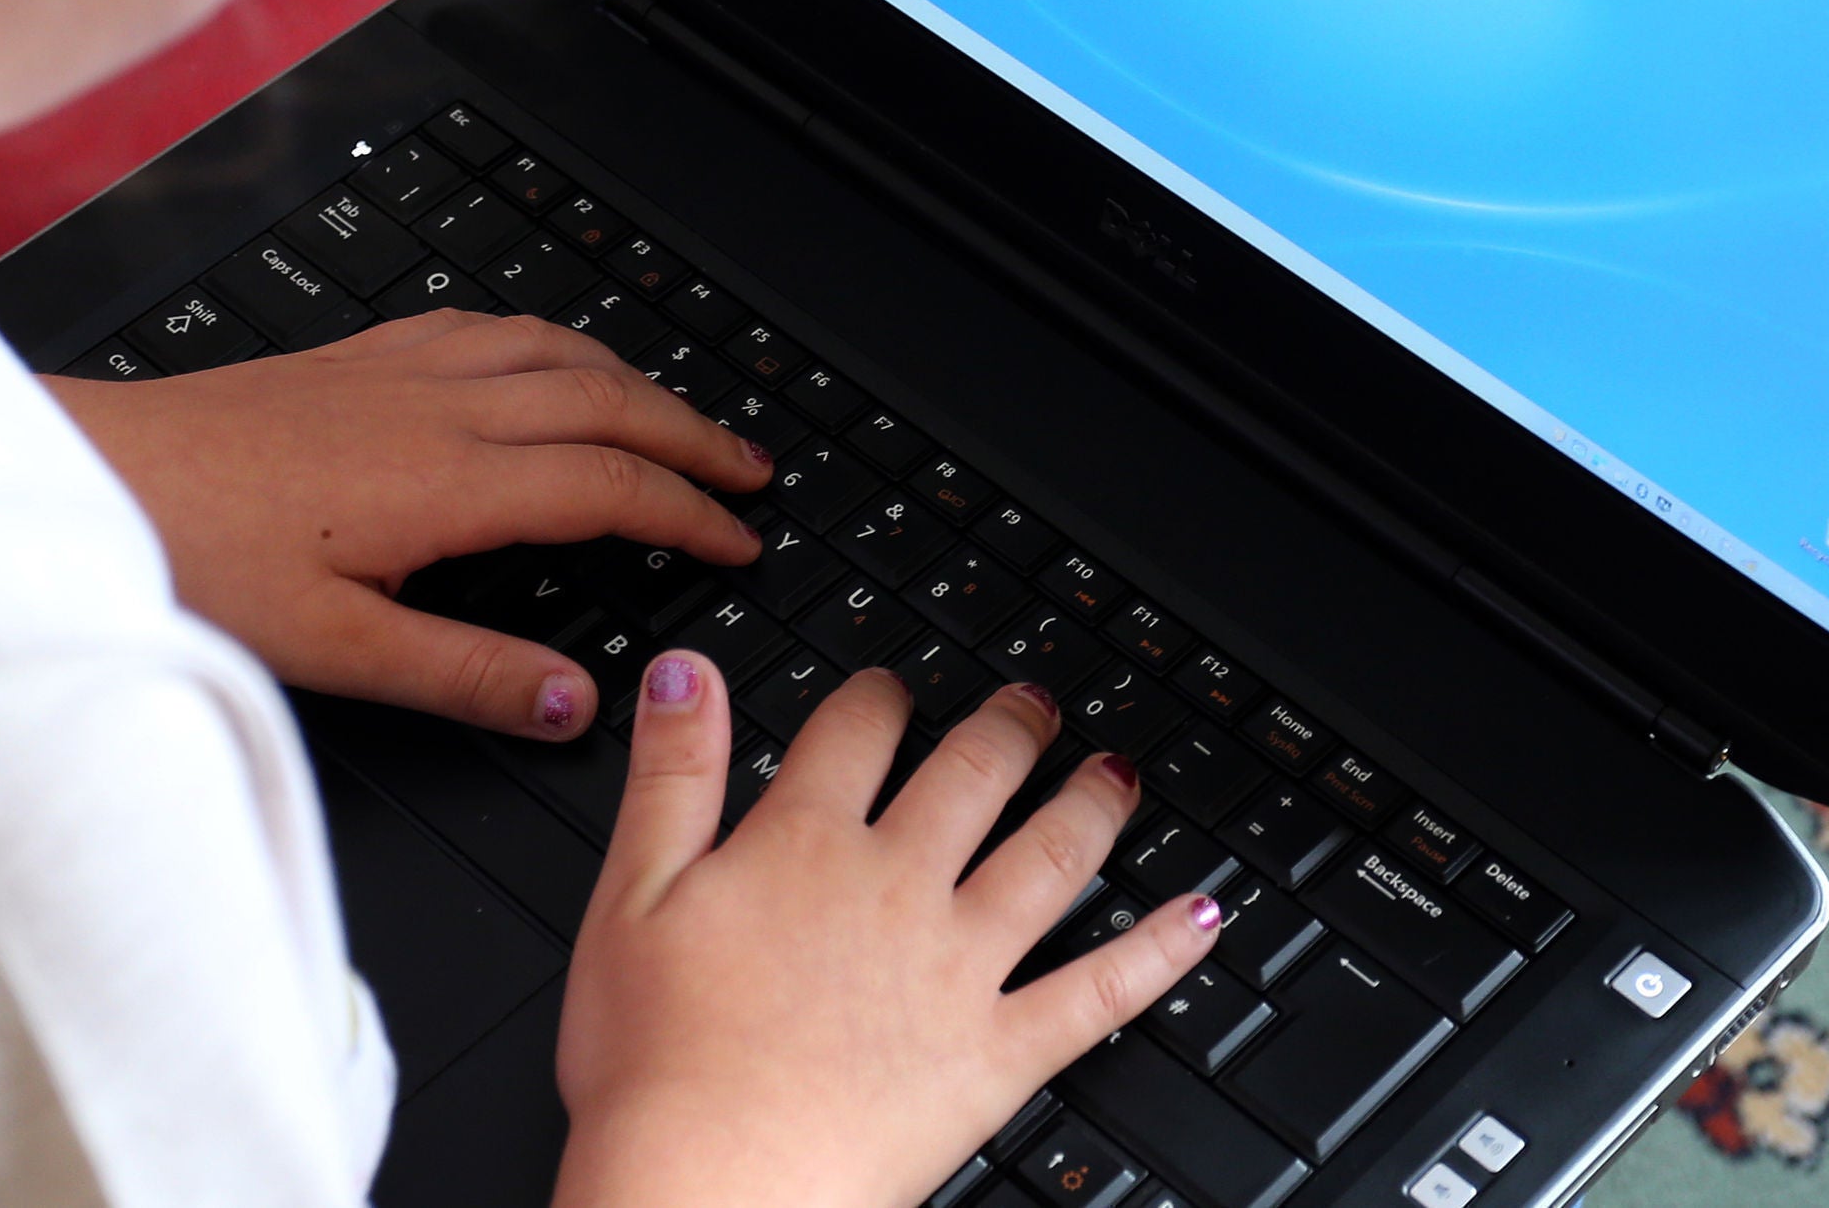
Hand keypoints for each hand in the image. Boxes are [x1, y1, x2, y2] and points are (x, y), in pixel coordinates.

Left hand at [47, 310, 771, 735]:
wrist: (93, 472)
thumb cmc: (193, 558)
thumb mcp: (333, 649)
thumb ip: (464, 675)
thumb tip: (574, 703)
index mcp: (445, 481)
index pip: (608, 485)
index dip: (687, 512)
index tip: (738, 539)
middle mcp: (435, 407)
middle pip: (605, 399)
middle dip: (691, 433)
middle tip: (751, 468)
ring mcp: (394, 370)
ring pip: (552, 349)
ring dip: (632, 378)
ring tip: (677, 414)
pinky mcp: (353, 356)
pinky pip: (485, 326)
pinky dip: (549, 340)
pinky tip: (545, 357)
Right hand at [553, 660, 1220, 1207]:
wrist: (711, 1186)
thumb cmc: (657, 1063)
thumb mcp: (628, 897)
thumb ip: (671, 776)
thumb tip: (688, 672)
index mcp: (803, 846)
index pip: (856, 732)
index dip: (879, 696)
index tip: (892, 688)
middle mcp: (896, 889)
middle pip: (972, 775)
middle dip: (1011, 726)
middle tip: (1037, 703)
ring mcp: (959, 969)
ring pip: (1049, 858)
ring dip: (1093, 804)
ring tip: (1118, 772)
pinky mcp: (999, 1053)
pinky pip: (1100, 991)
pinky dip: (1159, 951)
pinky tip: (1199, 916)